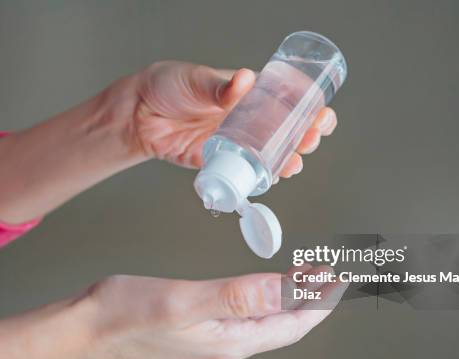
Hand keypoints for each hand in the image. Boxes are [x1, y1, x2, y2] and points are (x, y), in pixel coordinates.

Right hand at [81, 266, 347, 358]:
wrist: (81, 332)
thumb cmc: (124, 313)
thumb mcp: (185, 299)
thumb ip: (238, 296)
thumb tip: (287, 292)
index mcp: (229, 340)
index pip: (292, 323)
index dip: (320, 301)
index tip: (341, 278)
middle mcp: (224, 349)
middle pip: (282, 327)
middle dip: (310, 302)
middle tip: (328, 275)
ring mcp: (209, 347)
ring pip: (263, 326)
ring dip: (286, 304)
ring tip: (303, 282)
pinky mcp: (195, 340)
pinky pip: (242, 324)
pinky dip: (260, 306)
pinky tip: (256, 297)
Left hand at [111, 61, 337, 177]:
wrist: (138, 114)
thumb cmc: (168, 86)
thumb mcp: (197, 80)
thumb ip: (221, 87)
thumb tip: (244, 81)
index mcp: (249, 93)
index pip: (287, 100)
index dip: (309, 108)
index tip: (320, 115)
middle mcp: (247, 118)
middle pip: (287, 130)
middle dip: (305, 136)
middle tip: (309, 140)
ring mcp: (236, 141)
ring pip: (271, 154)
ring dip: (287, 159)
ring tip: (293, 163)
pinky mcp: (221, 161)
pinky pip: (246, 172)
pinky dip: (262, 177)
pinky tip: (272, 178)